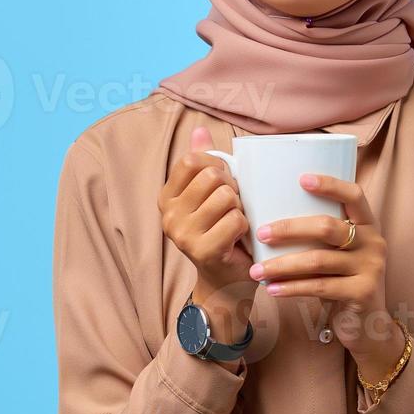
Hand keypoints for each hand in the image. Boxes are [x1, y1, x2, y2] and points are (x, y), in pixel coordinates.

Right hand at [158, 127, 255, 338]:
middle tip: (234, 207)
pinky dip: (246, 226)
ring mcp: (183, 234)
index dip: (216, 166)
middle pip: (213, 176)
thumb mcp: (210, 195)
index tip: (223, 184)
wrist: (226, 282)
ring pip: (226, 197)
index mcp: (167, 197)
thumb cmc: (222, 232)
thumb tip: (199, 130)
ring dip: (241, 208)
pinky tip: (240, 238)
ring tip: (236, 223)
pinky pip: (236, 220)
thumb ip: (204, 163)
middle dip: (233, 188)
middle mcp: (168, 215)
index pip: (192, 159)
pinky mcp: (203, 250)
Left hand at [249, 172, 404, 381]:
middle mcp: (374, 243)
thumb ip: (320, 237)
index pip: (354, 195)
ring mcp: (371, 268)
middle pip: (328, 227)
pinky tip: (271, 289)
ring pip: (318, 260)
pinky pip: (320, 286)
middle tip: (260, 234)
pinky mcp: (362, 293)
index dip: (330, 184)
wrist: (367, 326)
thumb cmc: (342, 283)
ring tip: (256, 270)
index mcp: (368, 226)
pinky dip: (291, 288)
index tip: (301, 179)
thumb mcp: (338, 255)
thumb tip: (270, 217)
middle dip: (289, 229)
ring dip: (282, 264)